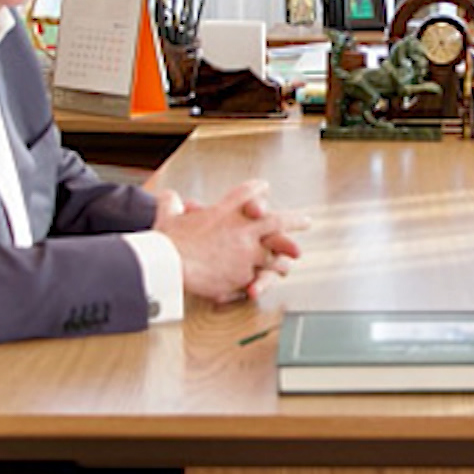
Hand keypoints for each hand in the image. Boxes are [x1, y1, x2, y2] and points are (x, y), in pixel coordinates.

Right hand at [153, 181, 307, 301]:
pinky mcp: (244, 275)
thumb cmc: (167, 240)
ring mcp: (247, 254)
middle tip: (306, 222)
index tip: (266, 187)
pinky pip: (258, 279)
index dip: (259, 190)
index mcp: (226, 212)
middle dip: (295, 222)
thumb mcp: (168, 216)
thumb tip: (167, 195)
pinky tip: (262, 286)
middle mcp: (243, 230)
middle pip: (278, 221)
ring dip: (281, 260)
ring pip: (275, 256)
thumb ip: (171, 204)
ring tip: (287, 264)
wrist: (170, 264)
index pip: (249, 193)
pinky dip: (259, 283)